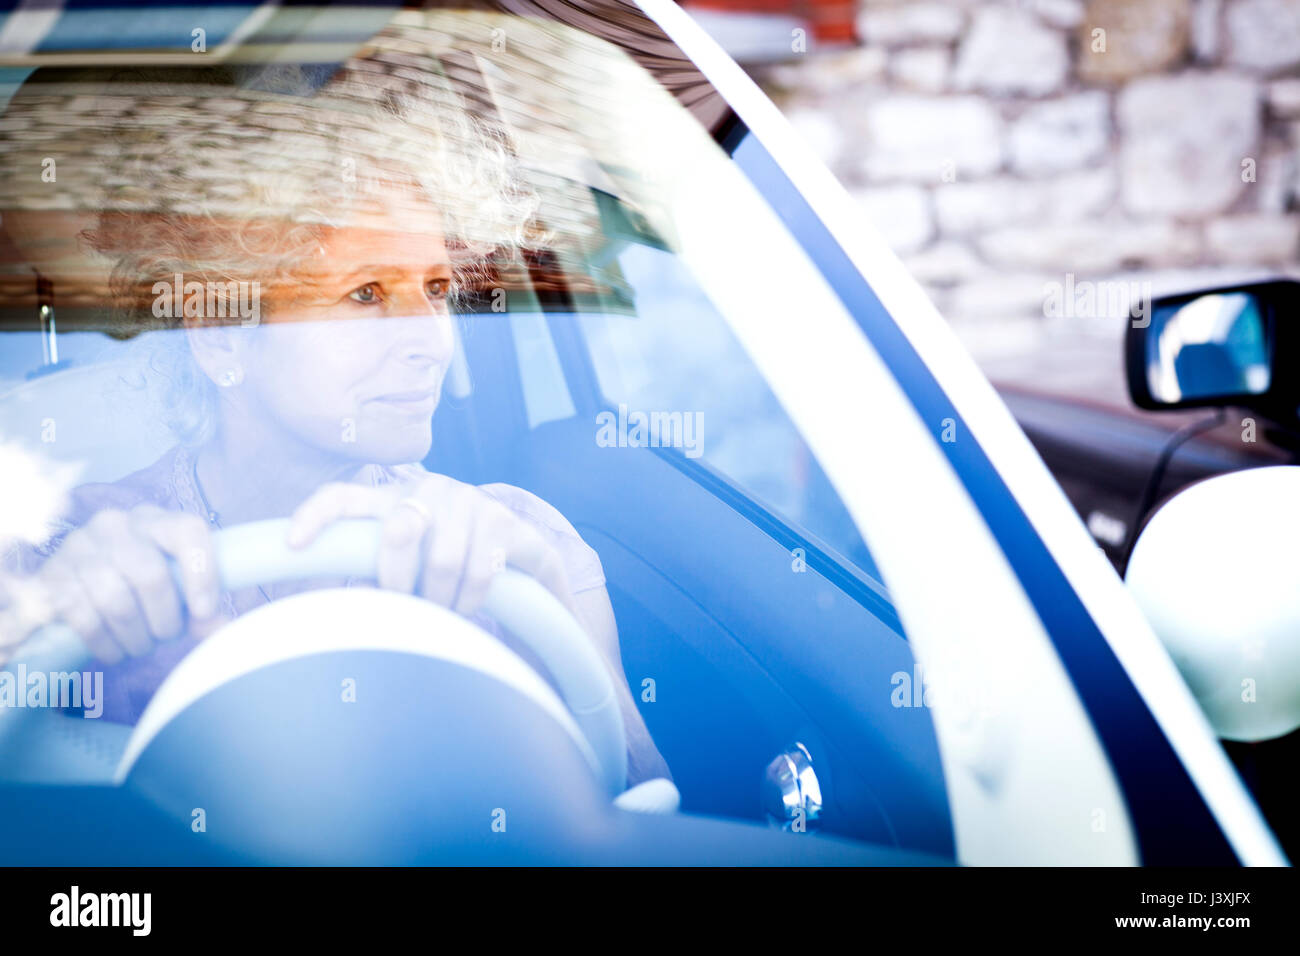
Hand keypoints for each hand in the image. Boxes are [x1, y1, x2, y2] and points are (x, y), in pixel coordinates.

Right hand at [11, 505, 220, 664]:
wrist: (75, 587)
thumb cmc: (139, 587)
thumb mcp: (174, 590)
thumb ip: (200, 608)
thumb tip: (214, 627)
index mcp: (155, 520)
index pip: (188, 532)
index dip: (202, 575)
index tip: (204, 613)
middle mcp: (115, 525)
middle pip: (151, 577)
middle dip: (165, 620)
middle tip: (167, 637)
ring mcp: (78, 547)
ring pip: (117, 603)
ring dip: (136, 638)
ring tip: (141, 646)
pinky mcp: (50, 577)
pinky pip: (85, 620)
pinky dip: (106, 645)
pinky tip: (115, 651)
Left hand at [286, 474, 575, 618]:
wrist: (527, 557)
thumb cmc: (454, 564)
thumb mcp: (412, 566)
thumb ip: (376, 577)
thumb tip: (339, 607)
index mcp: (394, 501)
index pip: (345, 497)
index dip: (315, 515)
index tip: (293, 544)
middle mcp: (430, 490)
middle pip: (399, 529)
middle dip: (397, 578)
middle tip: (405, 602)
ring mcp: (471, 501)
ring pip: (441, 561)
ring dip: (440, 600)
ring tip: (442, 612)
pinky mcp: (506, 521)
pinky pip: (480, 571)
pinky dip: (470, 601)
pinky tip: (467, 607)